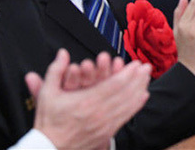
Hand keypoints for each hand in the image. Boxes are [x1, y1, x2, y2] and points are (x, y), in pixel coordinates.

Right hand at [27, 49, 150, 149]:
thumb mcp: (47, 94)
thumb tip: (62, 53)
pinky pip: (126, 116)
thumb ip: (56, 71)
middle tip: (147, 67)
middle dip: (138, 78)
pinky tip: (143, 96)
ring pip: (128, 104)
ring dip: (139, 89)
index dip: (128, 73)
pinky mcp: (107, 132)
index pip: (114, 85)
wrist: (50, 149)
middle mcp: (98, 113)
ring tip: (147, 78)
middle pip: (125, 93)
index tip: (136, 64)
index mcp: (86, 102)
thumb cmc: (49, 121)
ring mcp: (104, 124)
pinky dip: (136, 105)